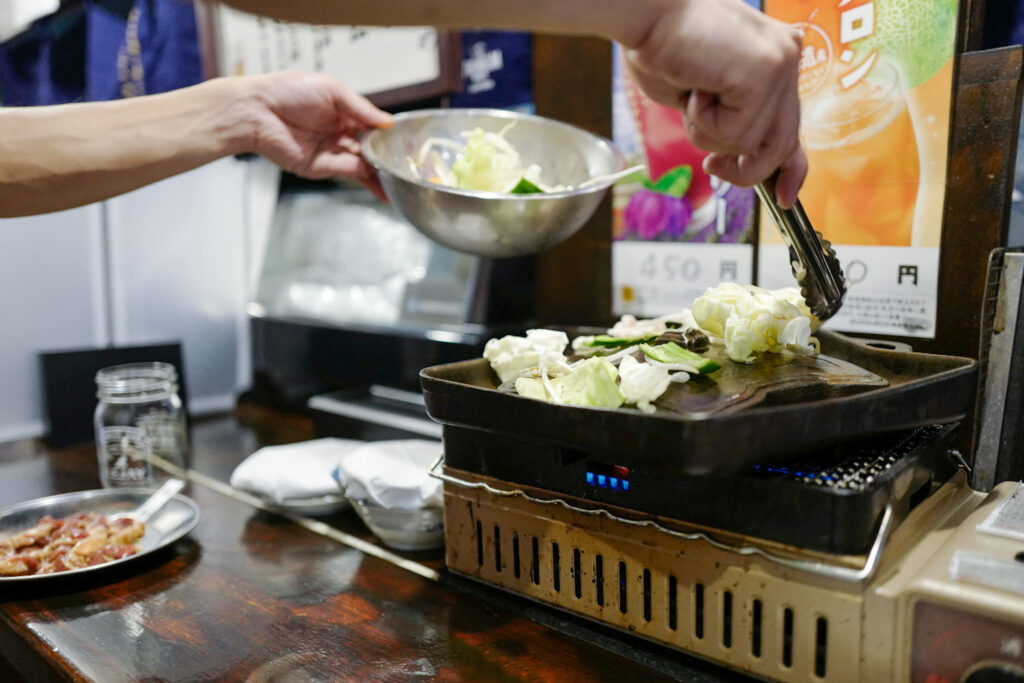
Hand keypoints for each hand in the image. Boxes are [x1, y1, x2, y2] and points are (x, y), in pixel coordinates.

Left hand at [243, 71, 392, 199]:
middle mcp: (339, 133)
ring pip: (363, 165)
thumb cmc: (289, 92)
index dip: (388, 135)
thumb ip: (361, 108)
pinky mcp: (319, 168)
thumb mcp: (332, 90)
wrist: (256, 111)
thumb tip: (388, 123)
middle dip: (387, 158)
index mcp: (343, 113)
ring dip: (381, 173)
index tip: (407, 142)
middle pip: (370, 149)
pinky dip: (365, 177)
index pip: (372, 127)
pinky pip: (348, 172)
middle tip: (408, 166)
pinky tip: (381, 180)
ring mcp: (330, 152)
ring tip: (401, 181)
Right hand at [625, 0, 806, 206]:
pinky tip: (695, 87)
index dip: (791, 168)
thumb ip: (732, 122)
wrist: (644, 14)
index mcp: (776, 59)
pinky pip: (736, 134)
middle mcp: (787, 57)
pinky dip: (704, 122)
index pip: (793, 126)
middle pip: (781, 144)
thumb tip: (744, 163)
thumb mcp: (704, 98)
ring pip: (752, 144)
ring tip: (694, 94)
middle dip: (744, 168)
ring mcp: (780, 64)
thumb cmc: (661, 47)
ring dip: (709, 134)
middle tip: (713, 168)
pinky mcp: (765, 72)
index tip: (784, 196)